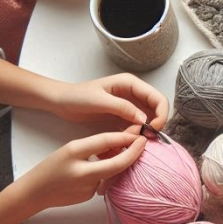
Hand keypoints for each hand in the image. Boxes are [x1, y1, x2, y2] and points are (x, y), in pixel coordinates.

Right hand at [11, 131, 145, 214]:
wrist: (34, 193)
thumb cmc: (51, 167)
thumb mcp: (70, 149)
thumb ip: (96, 145)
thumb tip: (123, 141)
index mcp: (73, 152)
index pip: (105, 142)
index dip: (125, 137)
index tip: (139, 132)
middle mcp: (82, 171)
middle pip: (117, 163)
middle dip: (134, 153)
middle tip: (144, 142)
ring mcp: (87, 187)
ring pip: (113, 173)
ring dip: (122, 162)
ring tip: (123, 151)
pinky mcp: (90, 196)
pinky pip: (105, 181)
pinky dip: (109, 173)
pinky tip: (105, 168)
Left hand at [46, 74, 168, 129]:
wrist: (61, 102)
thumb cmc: (77, 97)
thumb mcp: (99, 101)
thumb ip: (122, 108)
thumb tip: (144, 120)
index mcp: (131, 84)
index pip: (158, 98)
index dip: (161, 114)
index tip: (152, 130)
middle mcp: (135, 93)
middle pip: (158, 109)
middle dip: (156, 124)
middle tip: (146, 138)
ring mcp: (131, 105)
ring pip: (150, 119)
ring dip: (146, 131)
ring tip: (133, 139)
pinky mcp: (125, 116)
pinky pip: (139, 126)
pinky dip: (138, 134)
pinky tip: (127, 139)